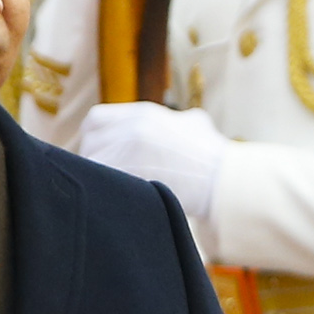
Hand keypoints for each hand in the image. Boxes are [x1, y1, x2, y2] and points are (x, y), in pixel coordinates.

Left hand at [78, 102, 225, 217]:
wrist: (224, 180)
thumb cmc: (215, 158)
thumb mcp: (196, 125)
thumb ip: (178, 120)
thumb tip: (181, 124)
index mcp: (143, 114)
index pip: (96, 120)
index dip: (95, 137)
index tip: (101, 152)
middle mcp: (131, 127)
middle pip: (90, 144)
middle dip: (95, 161)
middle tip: (106, 178)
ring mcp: (126, 150)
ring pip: (92, 164)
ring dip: (99, 179)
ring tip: (116, 191)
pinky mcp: (126, 174)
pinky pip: (99, 183)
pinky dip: (104, 191)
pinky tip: (117, 200)